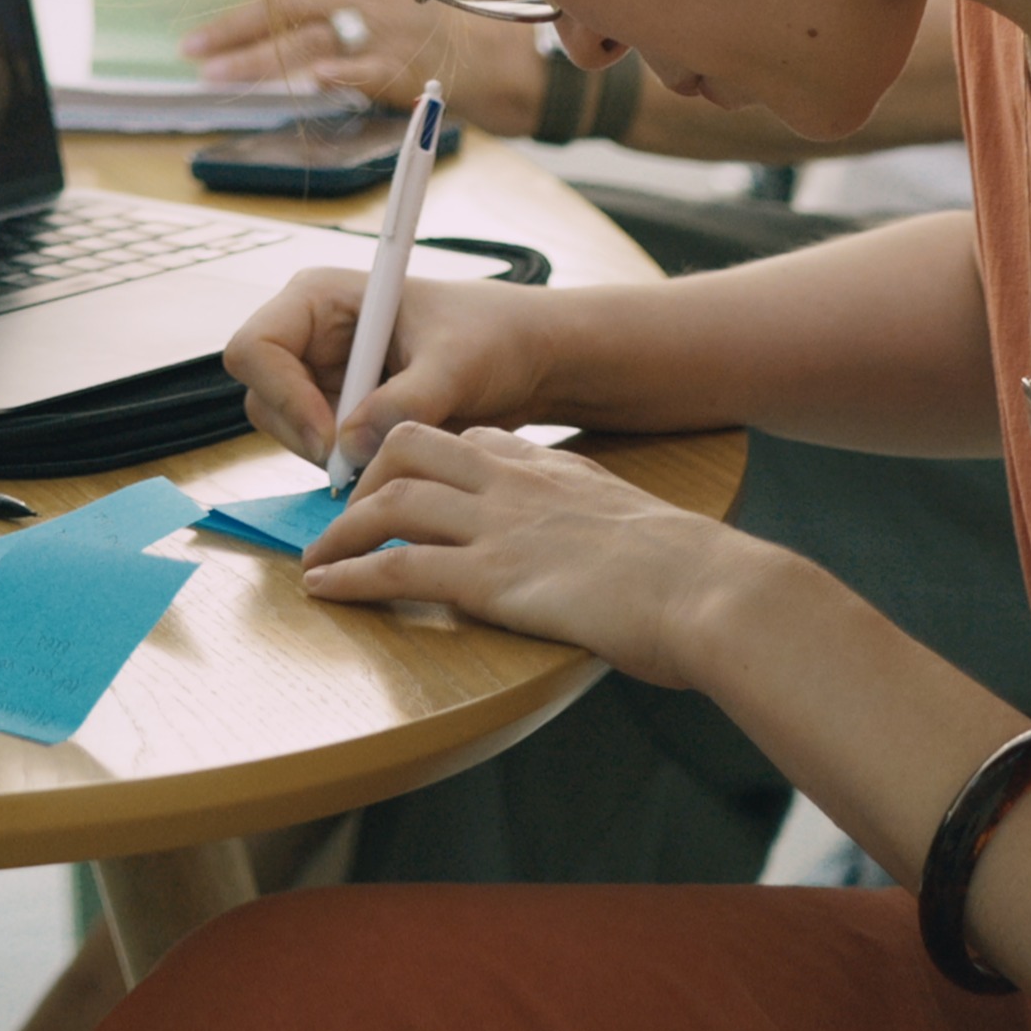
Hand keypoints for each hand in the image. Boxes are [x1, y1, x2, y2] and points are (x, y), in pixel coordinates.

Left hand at [187, 0, 544, 105]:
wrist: (478, 49)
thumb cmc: (406, 19)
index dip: (235, 7)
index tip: (196, 28)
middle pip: (288, 8)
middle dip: (235, 30)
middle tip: (193, 50)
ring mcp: (381, 31)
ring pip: (313, 41)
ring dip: (262, 60)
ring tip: (219, 74)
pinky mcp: (401, 66)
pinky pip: (365, 70)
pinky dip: (340, 73)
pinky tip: (313, 79)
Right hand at [219, 264, 561, 472]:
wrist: (525, 359)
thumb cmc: (494, 336)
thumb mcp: (455, 364)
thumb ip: (404, 402)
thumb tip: (350, 445)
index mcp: (320, 297)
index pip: (256, 347)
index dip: (283, 395)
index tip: (331, 440)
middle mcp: (309, 334)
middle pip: (262, 394)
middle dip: (305, 434)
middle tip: (360, 463)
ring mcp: (321, 374)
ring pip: (286, 429)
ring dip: (329, 453)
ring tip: (390, 452)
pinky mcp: (339, 410)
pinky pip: (317, 449)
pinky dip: (346, 463)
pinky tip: (390, 455)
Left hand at [297, 420, 767, 688]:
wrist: (714, 591)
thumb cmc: (694, 576)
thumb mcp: (637, 529)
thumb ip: (597, 530)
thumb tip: (593, 565)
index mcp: (553, 468)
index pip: (472, 439)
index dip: (427, 458)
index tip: (403, 480)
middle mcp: (516, 483)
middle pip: (411, 446)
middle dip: (366, 474)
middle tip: (344, 513)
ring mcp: (498, 526)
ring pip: (389, 501)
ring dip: (341, 530)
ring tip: (316, 558)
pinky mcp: (491, 577)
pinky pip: (395, 567)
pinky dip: (350, 575)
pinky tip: (325, 588)